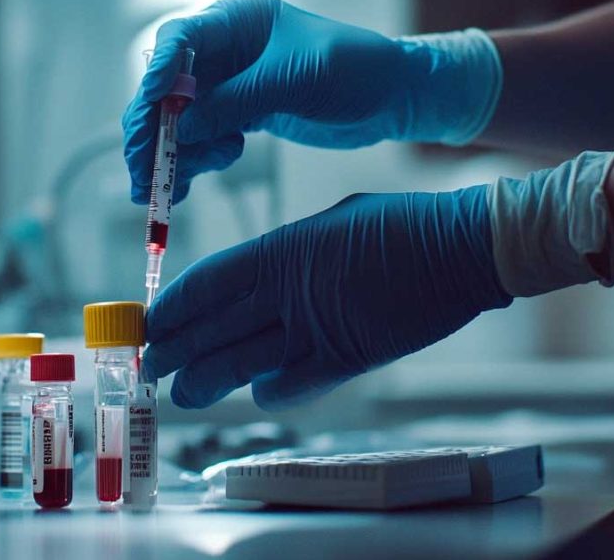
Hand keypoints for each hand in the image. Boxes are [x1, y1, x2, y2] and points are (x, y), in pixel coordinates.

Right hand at [122, 0, 501, 203]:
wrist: (392, 98)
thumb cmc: (355, 69)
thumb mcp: (294, 81)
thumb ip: (238, 101)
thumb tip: (180, 127)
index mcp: (239, 17)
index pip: (181, 39)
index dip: (158, 73)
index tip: (149, 108)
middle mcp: (226, 47)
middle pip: (169, 85)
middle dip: (152, 128)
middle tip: (141, 166)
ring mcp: (229, 82)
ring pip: (180, 118)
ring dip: (167, 155)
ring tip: (160, 191)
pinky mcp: (239, 112)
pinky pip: (202, 139)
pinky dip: (190, 163)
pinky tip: (184, 187)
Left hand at [141, 185, 511, 409]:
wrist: (463, 248)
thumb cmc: (400, 225)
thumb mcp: (330, 222)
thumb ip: (287, 254)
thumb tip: (258, 275)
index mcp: (281, 250)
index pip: (205, 283)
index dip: (170, 307)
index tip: (150, 321)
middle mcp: (288, 291)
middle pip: (211, 328)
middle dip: (174, 349)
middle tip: (151, 364)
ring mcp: (316, 329)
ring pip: (239, 363)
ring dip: (205, 380)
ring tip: (181, 391)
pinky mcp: (347, 361)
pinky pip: (290, 385)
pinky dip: (269, 390)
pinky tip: (257, 391)